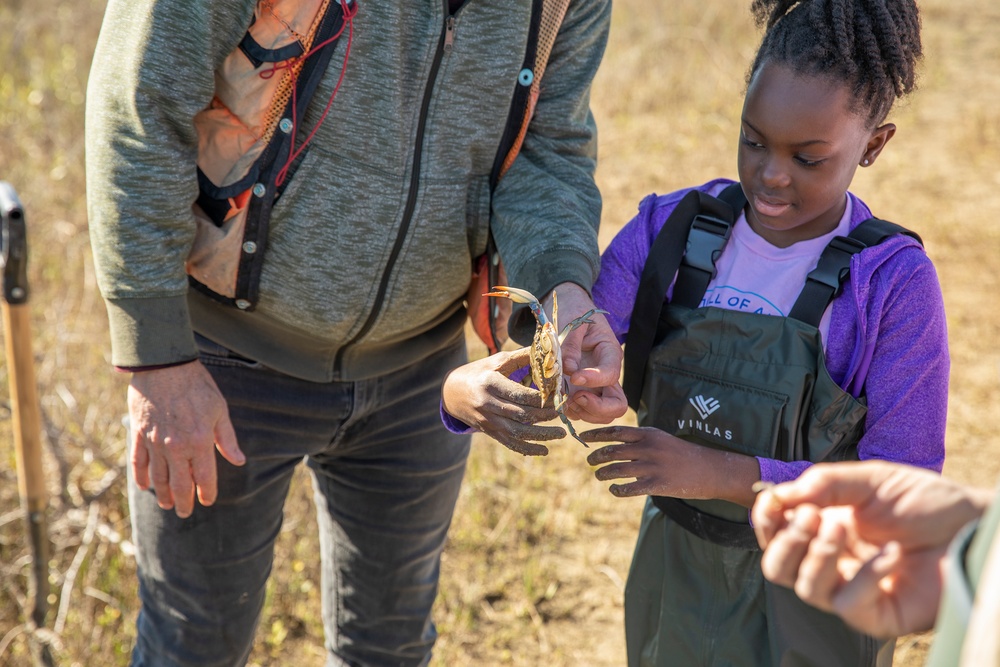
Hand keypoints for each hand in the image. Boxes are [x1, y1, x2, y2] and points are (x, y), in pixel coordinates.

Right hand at [128, 361, 244, 517]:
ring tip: (167, 504)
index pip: (205, 477)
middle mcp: (176, 447)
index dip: (207, 492)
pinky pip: (139, 462)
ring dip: (163, 494)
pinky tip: (145, 486)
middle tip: (184, 512)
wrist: (164, 365)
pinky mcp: (139, 434)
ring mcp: (155, 442)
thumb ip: (227, 439)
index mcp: (199, 441)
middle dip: (183, 501)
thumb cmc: (197, 385)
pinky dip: (142, 476)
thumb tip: (239, 461)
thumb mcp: (219, 410)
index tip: (208, 500)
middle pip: (180, 483)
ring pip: (158, 477)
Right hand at [442, 347, 565, 455]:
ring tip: (561, 433)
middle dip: (545, 415)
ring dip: (541, 435)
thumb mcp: (496, 361)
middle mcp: (487, 403)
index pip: (520, 394)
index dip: (541, 397)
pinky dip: (527, 449)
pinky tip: (544, 450)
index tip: (558, 395)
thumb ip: (521, 357)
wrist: (451, 392)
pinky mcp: (488, 431)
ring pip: (518, 432)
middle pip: (521, 414)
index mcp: (490, 382)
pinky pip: (509, 443)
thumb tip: (547, 351)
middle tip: (564, 412)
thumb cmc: (479, 372)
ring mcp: (487, 420)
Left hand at [545, 282, 626, 422]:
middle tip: (575, 397)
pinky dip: (570, 411)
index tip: (575, 377)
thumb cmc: (573, 312)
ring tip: (564, 397)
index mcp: (609, 353)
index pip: (611, 374)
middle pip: (617, 406)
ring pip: (601, 415)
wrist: (567, 311)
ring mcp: (595, 387)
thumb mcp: (572, 322)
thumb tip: (569, 371)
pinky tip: (558, 397)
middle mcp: (606, 375)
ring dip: (582, 412)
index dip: (595, 379)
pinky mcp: (581, 393)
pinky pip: (581, 412)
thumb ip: (570, 345)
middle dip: (596, 408)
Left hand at [581, 425, 757, 504]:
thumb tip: (615, 442)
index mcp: (649, 434)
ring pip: (616, 470)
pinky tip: (614, 489)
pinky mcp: (657, 485)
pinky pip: (629, 488)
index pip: (615, 431)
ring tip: (599, 475)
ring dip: (603, 473)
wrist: (710, 470)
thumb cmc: (683, 454)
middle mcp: (648, 448)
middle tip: (589, 460)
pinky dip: (617, 490)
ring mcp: (652, 467)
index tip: (583, 437)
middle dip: (596, 456)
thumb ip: (640, 439)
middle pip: (612, 451)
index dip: (596, 434)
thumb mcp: (662, 439)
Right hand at [752, 461, 992, 636]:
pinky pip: (847, 604)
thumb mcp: (871, 480)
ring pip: (805, 588)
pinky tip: (889, 556)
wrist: (975, 529)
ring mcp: (853, 589)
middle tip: (810, 517)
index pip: (776, 533)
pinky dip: (863, 577)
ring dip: (817, 556)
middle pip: (777, 567)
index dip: (765, 521)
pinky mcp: (876, 615)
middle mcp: (833, 561)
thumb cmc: (928, 503)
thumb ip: (825, 483)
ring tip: (841, 529)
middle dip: (785, 541)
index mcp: (825, 526)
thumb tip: (780, 495)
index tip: (770, 502)